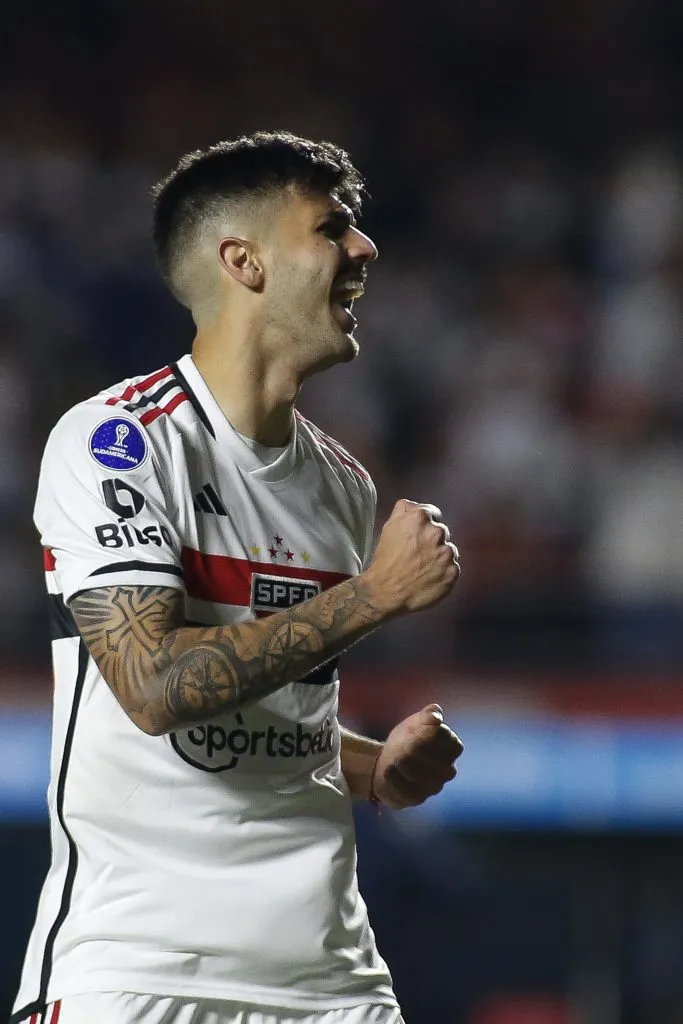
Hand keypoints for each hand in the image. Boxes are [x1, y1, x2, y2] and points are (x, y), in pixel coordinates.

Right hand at [363, 499, 459, 616]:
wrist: (386, 591)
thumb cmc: (386, 559)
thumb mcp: (389, 527)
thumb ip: (404, 510)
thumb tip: (414, 505)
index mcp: (421, 518)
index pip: (433, 513)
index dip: (425, 525)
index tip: (419, 535)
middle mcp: (437, 532)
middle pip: (441, 532)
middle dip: (432, 541)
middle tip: (418, 554)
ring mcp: (447, 553)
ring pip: (448, 550)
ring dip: (439, 556)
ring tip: (423, 567)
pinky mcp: (453, 572)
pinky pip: (452, 568)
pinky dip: (444, 572)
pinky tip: (430, 577)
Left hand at [372, 703, 463, 809]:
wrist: (391, 761)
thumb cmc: (410, 738)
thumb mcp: (418, 722)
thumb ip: (428, 715)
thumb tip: (436, 715)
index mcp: (452, 747)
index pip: (446, 738)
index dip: (427, 732)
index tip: (415, 730)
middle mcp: (448, 770)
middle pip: (430, 757)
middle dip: (413, 747)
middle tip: (403, 744)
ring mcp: (435, 786)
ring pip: (417, 773)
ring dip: (400, 761)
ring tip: (394, 757)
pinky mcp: (418, 798)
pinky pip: (405, 789)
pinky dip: (393, 777)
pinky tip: (388, 769)